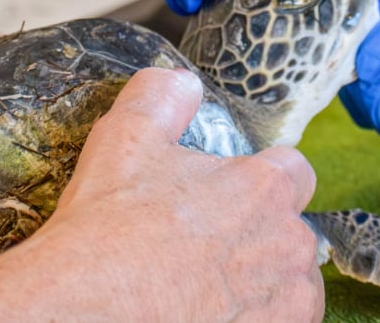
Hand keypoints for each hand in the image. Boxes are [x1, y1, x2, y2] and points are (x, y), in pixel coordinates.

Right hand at [0, 68, 322, 320]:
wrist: (85, 315)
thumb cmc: (108, 233)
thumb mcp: (124, 141)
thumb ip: (161, 98)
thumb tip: (182, 81)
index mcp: (265, 189)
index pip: (294, 172)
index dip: (261, 180)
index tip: (228, 196)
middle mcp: (289, 247)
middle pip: (290, 232)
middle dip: (257, 236)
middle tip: (202, 249)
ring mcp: (285, 305)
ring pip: (289, 286)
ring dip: (261, 285)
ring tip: (203, 289)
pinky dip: (250, 319)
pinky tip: (205, 315)